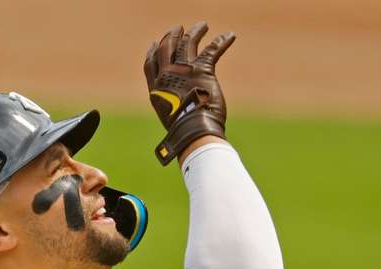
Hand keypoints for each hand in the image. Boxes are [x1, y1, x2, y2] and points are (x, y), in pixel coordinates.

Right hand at [144, 22, 235, 164]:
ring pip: (188, 43)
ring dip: (196, 32)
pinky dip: (222, 41)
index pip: (150, 63)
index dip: (153, 51)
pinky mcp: (202, 70)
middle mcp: (167, 76)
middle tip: (179, 28)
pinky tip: (230, 36)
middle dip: (172, 36)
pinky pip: (212, 49)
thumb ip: (172, 107)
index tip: (155, 43)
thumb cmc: (184, 132)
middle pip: (167, 48)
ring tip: (203, 25)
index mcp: (156, 88)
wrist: (193, 132)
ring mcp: (183, 71)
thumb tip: (177, 116)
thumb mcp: (170, 119)